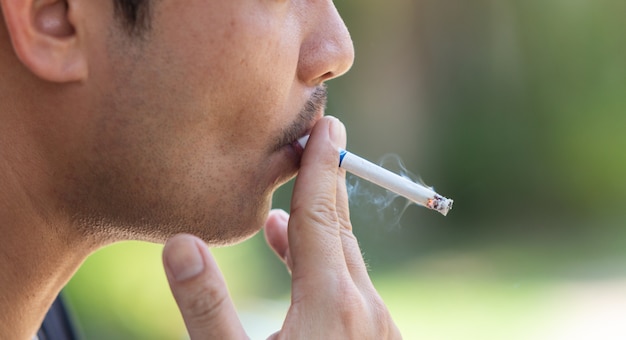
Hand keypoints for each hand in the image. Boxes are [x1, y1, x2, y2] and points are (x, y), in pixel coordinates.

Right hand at [162, 117, 400, 338]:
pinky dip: (327, 263)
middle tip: (319, 141)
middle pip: (340, 229)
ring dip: (320, 228)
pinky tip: (302, 268)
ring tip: (284, 212)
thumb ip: (208, 306)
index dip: (320, 168)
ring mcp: (377, 327)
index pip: (320, 217)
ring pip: (347, 260)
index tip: (327, 125)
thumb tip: (181, 244)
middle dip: (326, 182)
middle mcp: (365, 307)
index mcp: (331, 301)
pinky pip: (352, 286)